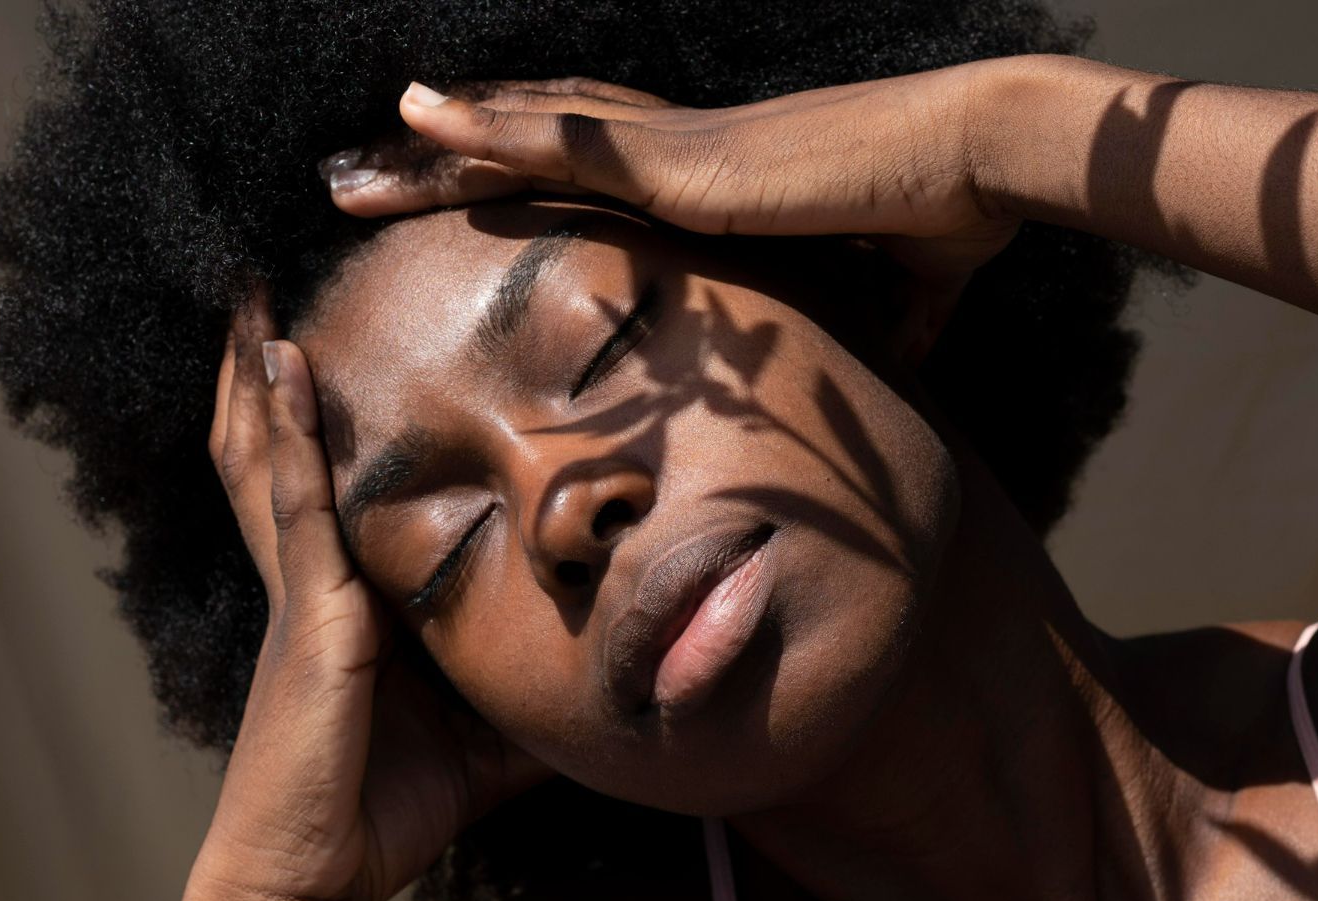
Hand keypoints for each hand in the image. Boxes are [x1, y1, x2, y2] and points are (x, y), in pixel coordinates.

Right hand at [178, 291, 549, 900]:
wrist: (317, 872)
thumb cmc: (392, 805)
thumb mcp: (488, 732)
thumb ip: (536, 689)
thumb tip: (620, 673)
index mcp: (354, 600)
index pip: (341, 491)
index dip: (328, 429)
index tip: (347, 363)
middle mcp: (319, 578)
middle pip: (289, 456)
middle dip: (279, 383)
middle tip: (275, 299)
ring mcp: (306, 587)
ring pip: (273, 457)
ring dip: (267, 378)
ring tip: (258, 300)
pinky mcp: (307, 606)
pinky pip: (292, 497)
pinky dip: (287, 428)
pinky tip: (281, 361)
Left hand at [326, 66, 1024, 358]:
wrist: (972, 162)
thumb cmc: (939, 214)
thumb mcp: (890, 293)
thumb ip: (874, 326)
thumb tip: (897, 367)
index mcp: (709, 186)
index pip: (591, 181)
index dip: (521, 187)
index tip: (463, 208)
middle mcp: (674, 155)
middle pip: (532, 152)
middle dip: (444, 175)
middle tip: (362, 189)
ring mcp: (671, 150)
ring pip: (523, 139)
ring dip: (430, 154)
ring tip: (346, 171)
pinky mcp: (681, 160)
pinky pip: (562, 139)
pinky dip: (487, 130)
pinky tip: (413, 116)